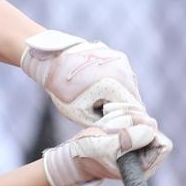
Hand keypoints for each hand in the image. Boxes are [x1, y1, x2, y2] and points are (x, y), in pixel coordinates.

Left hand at [21, 30, 142, 125]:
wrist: (51, 61)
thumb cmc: (63, 90)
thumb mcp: (81, 114)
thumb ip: (103, 123)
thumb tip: (121, 130)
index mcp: (115, 83)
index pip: (134, 109)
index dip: (126, 120)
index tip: (114, 126)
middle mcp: (123, 68)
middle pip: (133, 97)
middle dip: (123, 109)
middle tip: (105, 115)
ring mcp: (121, 60)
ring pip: (130, 87)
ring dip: (120, 96)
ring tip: (98, 98)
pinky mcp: (118, 56)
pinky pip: (124, 76)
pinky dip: (116, 84)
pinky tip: (99, 87)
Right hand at [42, 102, 171, 185]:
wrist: (73, 153)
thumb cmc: (86, 153)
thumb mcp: (103, 146)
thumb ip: (126, 140)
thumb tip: (151, 130)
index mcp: (143, 166)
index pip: (163, 145)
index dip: (148, 132)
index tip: (127, 130)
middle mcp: (144, 155)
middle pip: (153, 127)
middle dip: (131, 121)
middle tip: (109, 125)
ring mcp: (137, 142)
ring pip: (142, 117)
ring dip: (122, 115)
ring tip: (104, 124)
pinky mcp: (130, 131)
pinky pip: (134, 112)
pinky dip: (121, 110)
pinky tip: (107, 114)